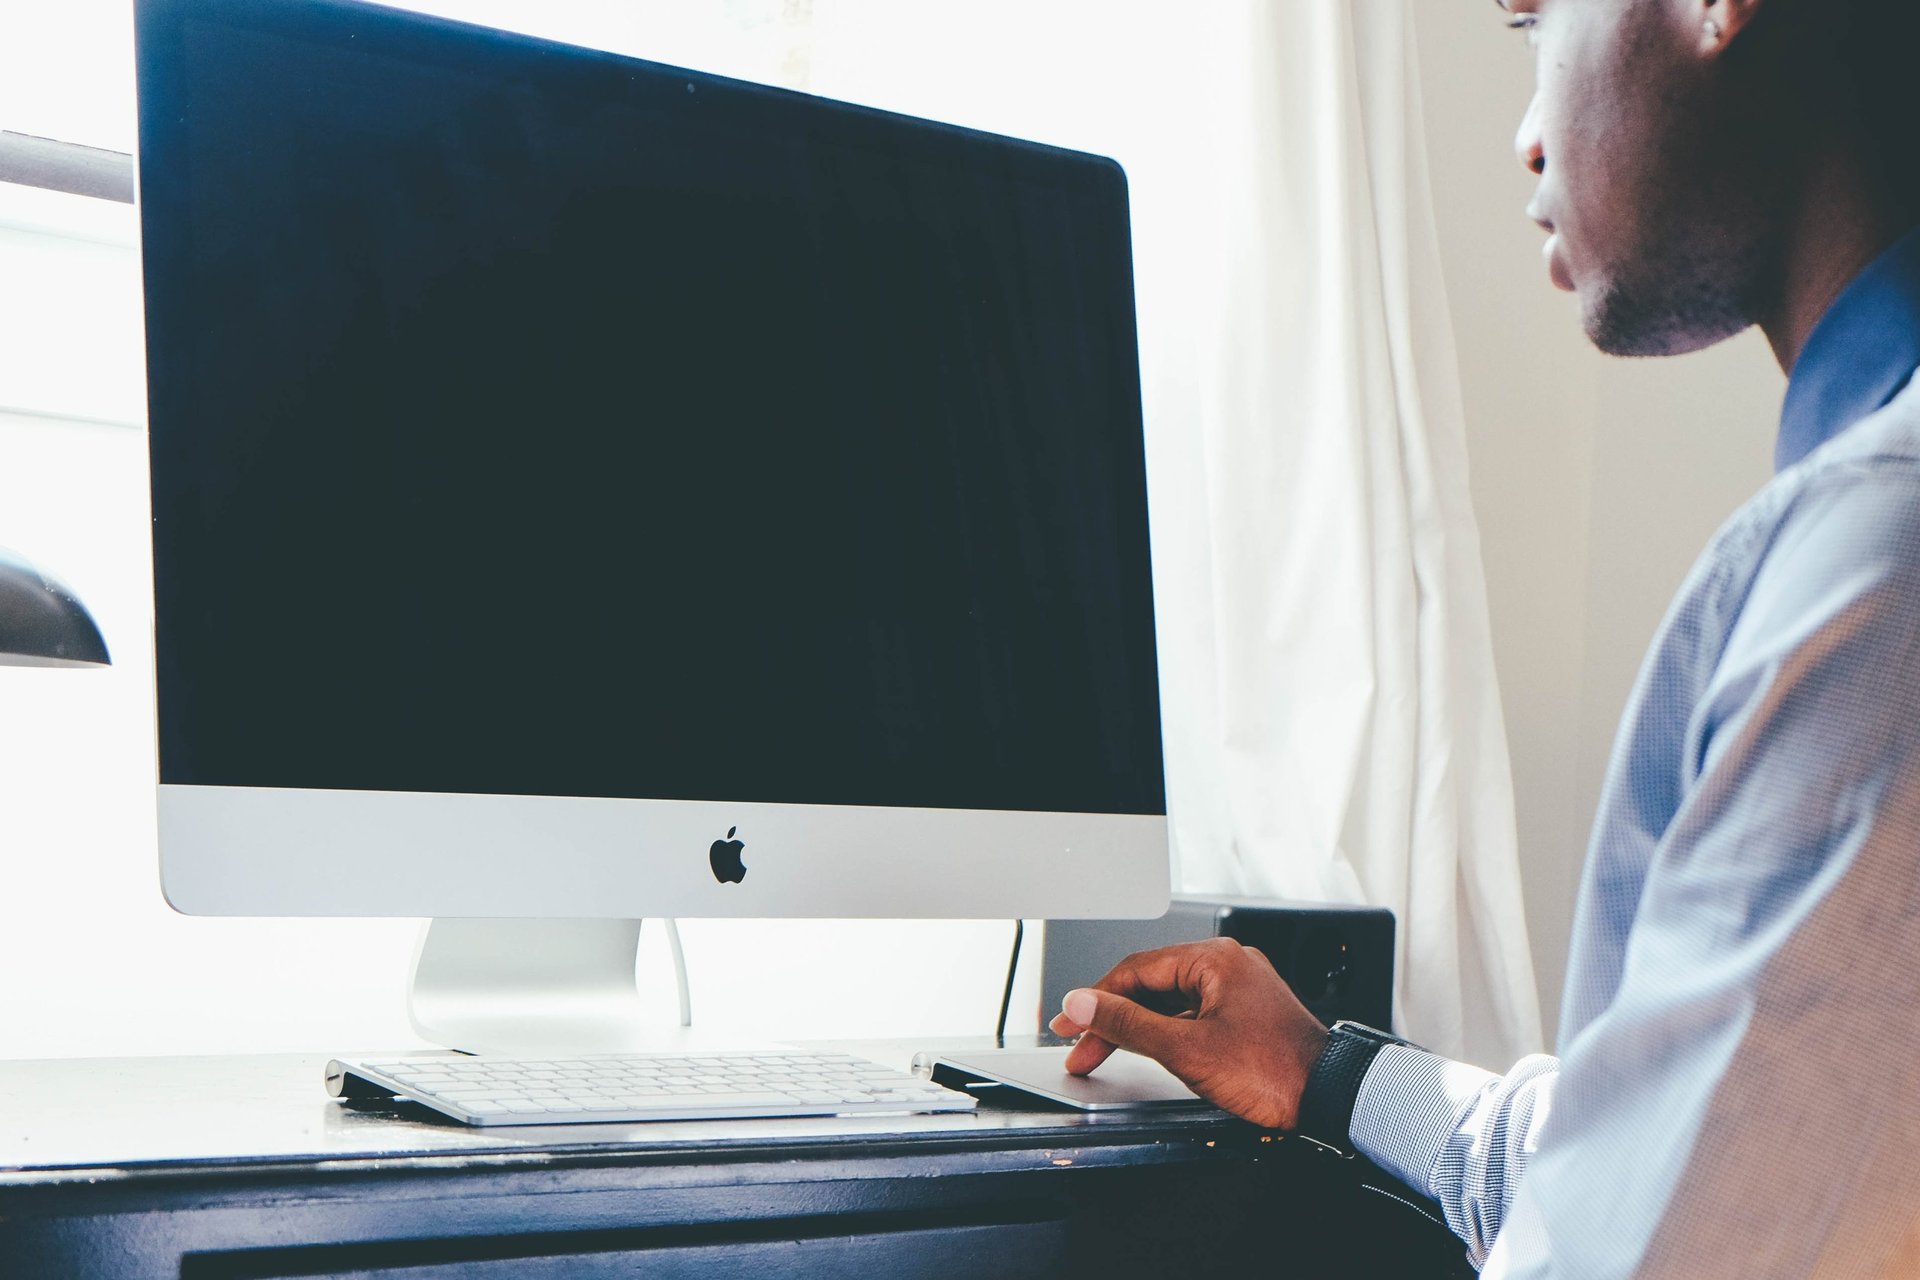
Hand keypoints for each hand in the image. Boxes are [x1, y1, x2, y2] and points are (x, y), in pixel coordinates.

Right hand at [1048, 937, 1329, 1130]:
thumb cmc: (1275, 1071)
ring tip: (1106, 1051)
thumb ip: (1129, 1024)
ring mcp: (1238, 988)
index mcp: (1214, 958)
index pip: (1136, 970)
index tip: (1070, 1023)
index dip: (1095, 999)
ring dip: (1138, 1027)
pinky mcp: (1245, 1013)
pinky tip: (1149, 1052)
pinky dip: (1166, 1033)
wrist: (1331, 1097)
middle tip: (1080, 1044)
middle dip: (1112, 1016)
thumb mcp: (1186, 1049)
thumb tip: (1085, 1003)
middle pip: (1151, 984)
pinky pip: (1192, 1014)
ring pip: (1170, 1001)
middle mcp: (1227, 965)